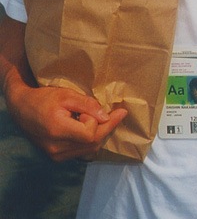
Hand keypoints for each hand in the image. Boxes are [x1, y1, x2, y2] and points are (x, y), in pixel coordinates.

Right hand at [9, 84, 127, 161]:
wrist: (22, 109)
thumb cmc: (44, 98)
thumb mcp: (67, 95)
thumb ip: (87, 105)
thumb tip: (106, 116)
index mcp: (58, 131)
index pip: (90, 134)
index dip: (98, 122)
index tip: (101, 109)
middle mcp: (57, 148)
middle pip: (92, 144)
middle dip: (107, 128)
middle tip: (118, 113)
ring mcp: (56, 155)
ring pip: (89, 150)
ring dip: (100, 134)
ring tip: (105, 119)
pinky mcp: (57, 156)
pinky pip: (82, 151)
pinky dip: (91, 140)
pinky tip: (94, 127)